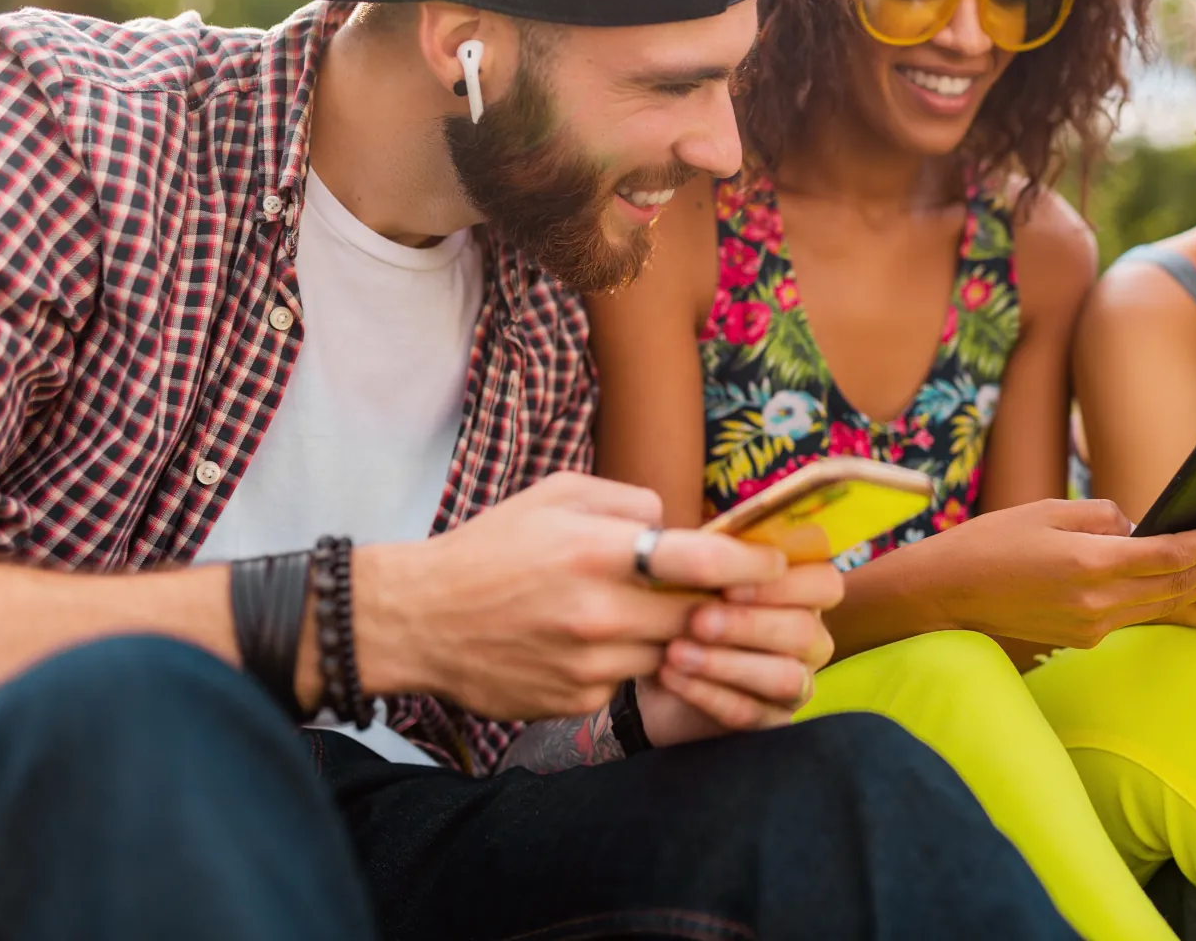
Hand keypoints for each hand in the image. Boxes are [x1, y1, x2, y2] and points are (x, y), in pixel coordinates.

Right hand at [360, 472, 791, 723]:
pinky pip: (627, 678)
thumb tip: (681, 524)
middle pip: (698, 615)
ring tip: (629, 610)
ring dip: (667, 634)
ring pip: (667, 651)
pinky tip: (585, 641)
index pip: (703, 559)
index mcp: (597, 551)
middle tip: (726, 590)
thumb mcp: (557, 496)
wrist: (418, 620)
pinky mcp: (577, 700)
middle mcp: (600, 612)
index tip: (777, 564)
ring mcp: (590, 663)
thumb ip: (629, 502)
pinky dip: (623, 660)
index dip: (751, 563)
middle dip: (719, 603)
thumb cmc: (491, 548)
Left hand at [637, 562, 842, 745]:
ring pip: (785, 676)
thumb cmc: (685, 609)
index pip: (824, 581)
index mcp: (801, 591)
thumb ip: (715, 558)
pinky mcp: (773, 722)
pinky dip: (709, 694)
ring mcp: (797, 683)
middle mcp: (810, 637)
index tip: (729, 582)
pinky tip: (673, 677)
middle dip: (747, 624)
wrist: (655, 672)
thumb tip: (711, 541)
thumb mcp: (695, 577)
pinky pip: (753, 714)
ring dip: (727, 663)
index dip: (784, 583)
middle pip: (804, 630)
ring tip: (677, 653)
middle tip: (696, 619)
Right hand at [905, 498, 1195, 650]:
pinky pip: (1132, 615)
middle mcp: (1096, 604)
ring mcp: (1091, 627)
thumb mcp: (1046, 510)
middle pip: (1172, 585)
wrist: (947, 596)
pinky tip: (1166, 582)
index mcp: (1089, 564)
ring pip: (1157, 604)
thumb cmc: (991, 543)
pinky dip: (1154, 597)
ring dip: (1186, 584)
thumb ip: (1101, 516)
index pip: (1168, 555)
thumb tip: (1137, 526)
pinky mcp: (1082, 639)